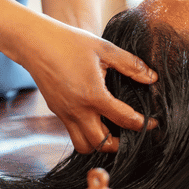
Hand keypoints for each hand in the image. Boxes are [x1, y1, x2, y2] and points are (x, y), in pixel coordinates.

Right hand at [20, 18, 157, 153]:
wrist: (35, 43)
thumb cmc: (70, 42)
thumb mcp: (104, 49)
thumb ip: (130, 65)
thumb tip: (152, 78)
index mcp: (93, 95)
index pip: (124, 120)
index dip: (143, 124)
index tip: (153, 122)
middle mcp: (77, 110)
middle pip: (101, 144)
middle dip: (119, 144)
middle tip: (131, 133)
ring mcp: (64, 114)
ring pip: (83, 146)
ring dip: (99, 143)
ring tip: (112, 131)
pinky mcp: (56, 112)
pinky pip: (72, 133)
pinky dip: (86, 133)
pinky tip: (96, 118)